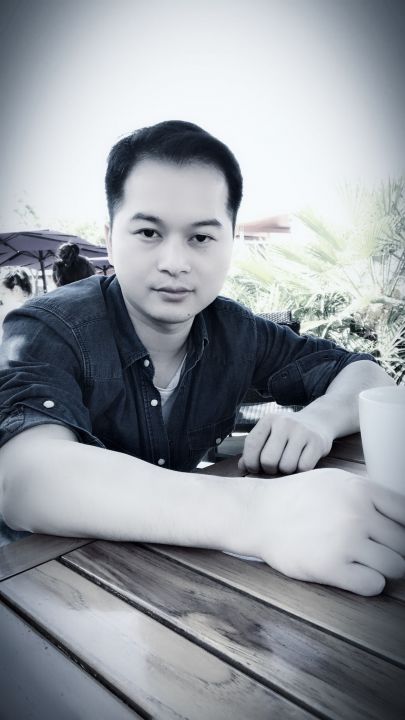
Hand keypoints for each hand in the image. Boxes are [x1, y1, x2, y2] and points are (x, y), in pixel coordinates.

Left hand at [239, 411, 332, 474]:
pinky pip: (303, 468)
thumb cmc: (287, 433)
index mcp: (268, 420)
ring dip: (286, 472)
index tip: (255, 468)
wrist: (318, 421)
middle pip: (268, 460)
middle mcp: (284, 423)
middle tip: (275, 467)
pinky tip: (301, 462)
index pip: (252, 445)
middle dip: (269, 469)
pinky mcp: (317, 442)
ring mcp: (302, 431)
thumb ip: (254, 450)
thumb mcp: (269, 434)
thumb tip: (242, 467)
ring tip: (289, 463)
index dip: (250, 462)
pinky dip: (301, 471)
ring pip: (286, 467)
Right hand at [246, 469, 404, 594]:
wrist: (259, 513)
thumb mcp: (336, 481)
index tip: (396, 536)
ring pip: (395, 566)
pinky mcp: (331, 567)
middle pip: (404, 542)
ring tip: (366, 562)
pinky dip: (369, 582)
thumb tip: (403, 515)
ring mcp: (345, 541)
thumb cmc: (298, 497)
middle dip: (395, 549)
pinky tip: (354, 573)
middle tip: (378, 551)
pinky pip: (373, 585)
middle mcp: (357, 513)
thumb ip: (369, 495)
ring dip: (385, 567)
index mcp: (361, 489)